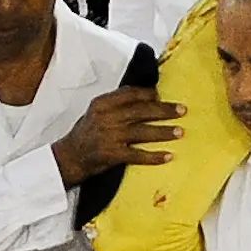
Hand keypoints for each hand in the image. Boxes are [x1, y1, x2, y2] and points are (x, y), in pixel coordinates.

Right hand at [52, 86, 184, 184]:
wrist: (68, 157)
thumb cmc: (85, 133)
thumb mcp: (96, 111)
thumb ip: (117, 104)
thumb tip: (148, 98)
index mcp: (102, 103)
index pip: (130, 93)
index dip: (149, 94)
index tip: (162, 96)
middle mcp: (107, 117)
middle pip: (141, 111)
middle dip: (164, 110)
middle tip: (182, 111)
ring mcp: (110, 136)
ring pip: (143, 131)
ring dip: (164, 132)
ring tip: (180, 132)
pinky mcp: (113, 154)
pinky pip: (138, 155)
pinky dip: (154, 156)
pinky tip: (168, 156)